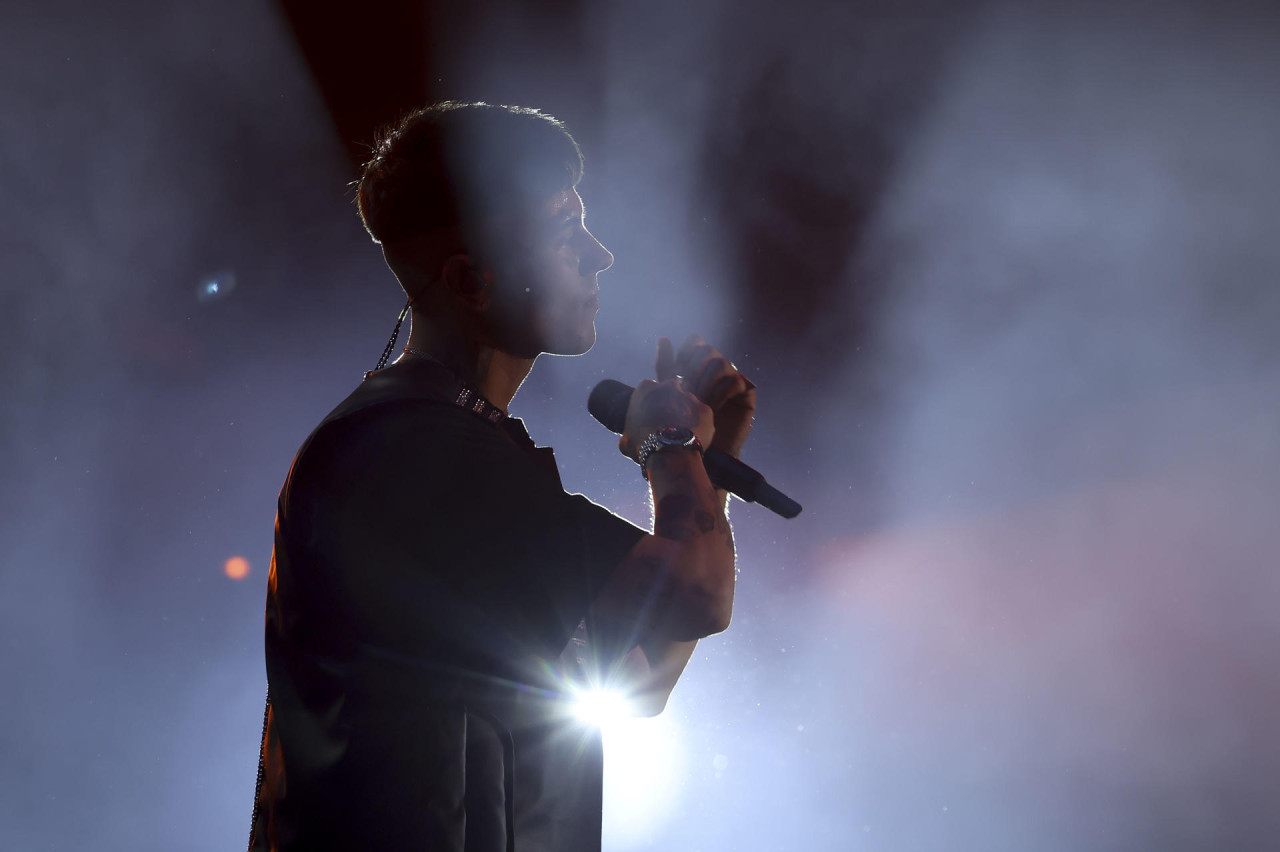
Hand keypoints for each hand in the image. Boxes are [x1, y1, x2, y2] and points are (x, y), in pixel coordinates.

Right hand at [618, 378, 714, 462]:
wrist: (669, 455)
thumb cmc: (643, 446)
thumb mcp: (626, 441)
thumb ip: (629, 434)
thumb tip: (627, 440)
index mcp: (645, 388)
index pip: (647, 390)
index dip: (649, 404)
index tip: (650, 417)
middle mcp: (669, 386)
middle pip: (670, 393)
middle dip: (669, 405)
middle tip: (666, 425)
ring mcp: (689, 397)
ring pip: (688, 405)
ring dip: (685, 416)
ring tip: (680, 436)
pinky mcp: (705, 410)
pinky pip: (702, 419)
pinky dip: (699, 427)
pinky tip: (692, 440)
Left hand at [657, 335, 754, 458]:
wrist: (700, 456)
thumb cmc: (681, 430)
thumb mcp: (667, 398)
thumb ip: (664, 371)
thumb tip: (663, 340)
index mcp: (694, 368)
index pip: (691, 344)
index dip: (682, 353)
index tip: (673, 372)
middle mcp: (714, 371)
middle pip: (705, 349)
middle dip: (692, 367)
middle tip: (686, 388)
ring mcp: (731, 381)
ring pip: (720, 362)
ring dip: (706, 382)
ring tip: (699, 401)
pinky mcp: (746, 394)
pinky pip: (736, 380)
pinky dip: (721, 393)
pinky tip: (713, 407)